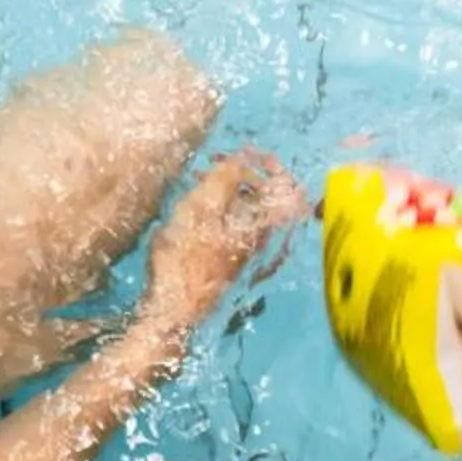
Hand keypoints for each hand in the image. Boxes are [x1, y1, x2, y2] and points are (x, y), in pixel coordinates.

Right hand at [144, 150, 305, 331]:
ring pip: (247, 210)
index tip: (244, 151)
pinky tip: (194, 206)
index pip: (286, 186)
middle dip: (241, 173)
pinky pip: (235, 225)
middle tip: (213, 162)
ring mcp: (249, 252)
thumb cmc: (186, 258)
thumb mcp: (201, 208)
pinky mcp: (232, 261)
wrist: (174, 309)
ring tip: (197, 179)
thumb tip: (242, 158)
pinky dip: (220, 208)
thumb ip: (225, 178)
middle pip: (266, 196)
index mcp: (264, 224)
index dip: (268, 163)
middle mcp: (265, 238)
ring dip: (226, 189)